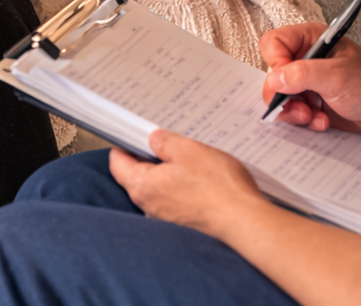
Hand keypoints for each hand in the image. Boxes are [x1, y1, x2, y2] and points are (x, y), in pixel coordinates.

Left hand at [108, 131, 268, 239]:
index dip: (123, 145)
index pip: (117, 164)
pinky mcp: (182, 224)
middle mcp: (148, 206)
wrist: (244, 221)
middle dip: (148, 159)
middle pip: (136, 177)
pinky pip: (173, 201)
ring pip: (156, 189)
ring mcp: (164, 218)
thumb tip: (154, 139)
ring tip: (189, 162)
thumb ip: (164, 141)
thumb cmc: (217, 187)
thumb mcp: (188, 149)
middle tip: (168, 145)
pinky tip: (199, 181)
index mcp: (143, 186)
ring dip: (167, 175)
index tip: (132, 136)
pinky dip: (180, 189)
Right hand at [259, 23, 360, 140]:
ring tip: (313, 116)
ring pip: (279, 97)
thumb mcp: (337, 76)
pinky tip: (321, 120)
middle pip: (272, 74)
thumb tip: (273, 79)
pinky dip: (303, 120)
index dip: (275, 63)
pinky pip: (291, 113)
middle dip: (284, 95)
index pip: (273, 44)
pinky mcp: (309, 101)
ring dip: (294, 112)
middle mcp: (303, 59)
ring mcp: (305, 82)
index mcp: (309, 40)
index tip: (287, 82)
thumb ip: (303, 74)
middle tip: (301, 107)